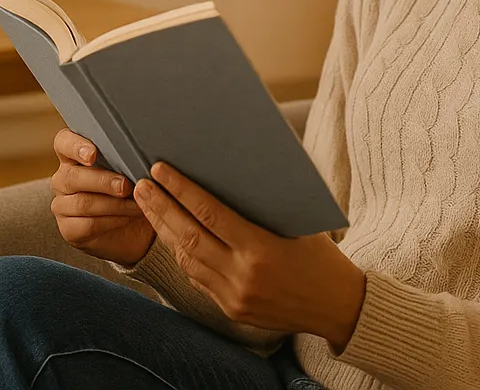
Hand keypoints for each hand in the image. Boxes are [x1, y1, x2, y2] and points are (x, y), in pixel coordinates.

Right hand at [50, 129, 154, 266]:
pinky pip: (87, 225)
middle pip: (73, 176)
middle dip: (103, 181)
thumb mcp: (131, 170)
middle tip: (126, 186)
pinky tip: (127, 218)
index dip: (75, 146)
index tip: (93, 154)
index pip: (63, 143)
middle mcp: (63, 179)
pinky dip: (112, 221)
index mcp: (73, 156)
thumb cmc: (131, 189)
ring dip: (114, 205)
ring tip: (137, 204)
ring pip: (83, 203)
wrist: (134, 227)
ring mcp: (62, 206)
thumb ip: (128, 157)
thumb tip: (142, 148)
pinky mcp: (69, 229)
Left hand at [136, 162, 365, 350]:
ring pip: (186, 260)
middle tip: (141, 185)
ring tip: (148, 206)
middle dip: (161, 208)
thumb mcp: (295, 222)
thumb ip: (259, 204)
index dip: (180, 190)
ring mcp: (234, 296)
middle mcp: (243, 274)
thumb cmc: (321, 254)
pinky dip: (182, 254)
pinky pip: (197, 279)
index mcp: (261, 248)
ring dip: (164, 231)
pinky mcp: (230, 309)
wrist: (337, 305)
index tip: (160, 170)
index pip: (209, 213)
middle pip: (189, 236)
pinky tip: (171, 235)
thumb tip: (224, 170)